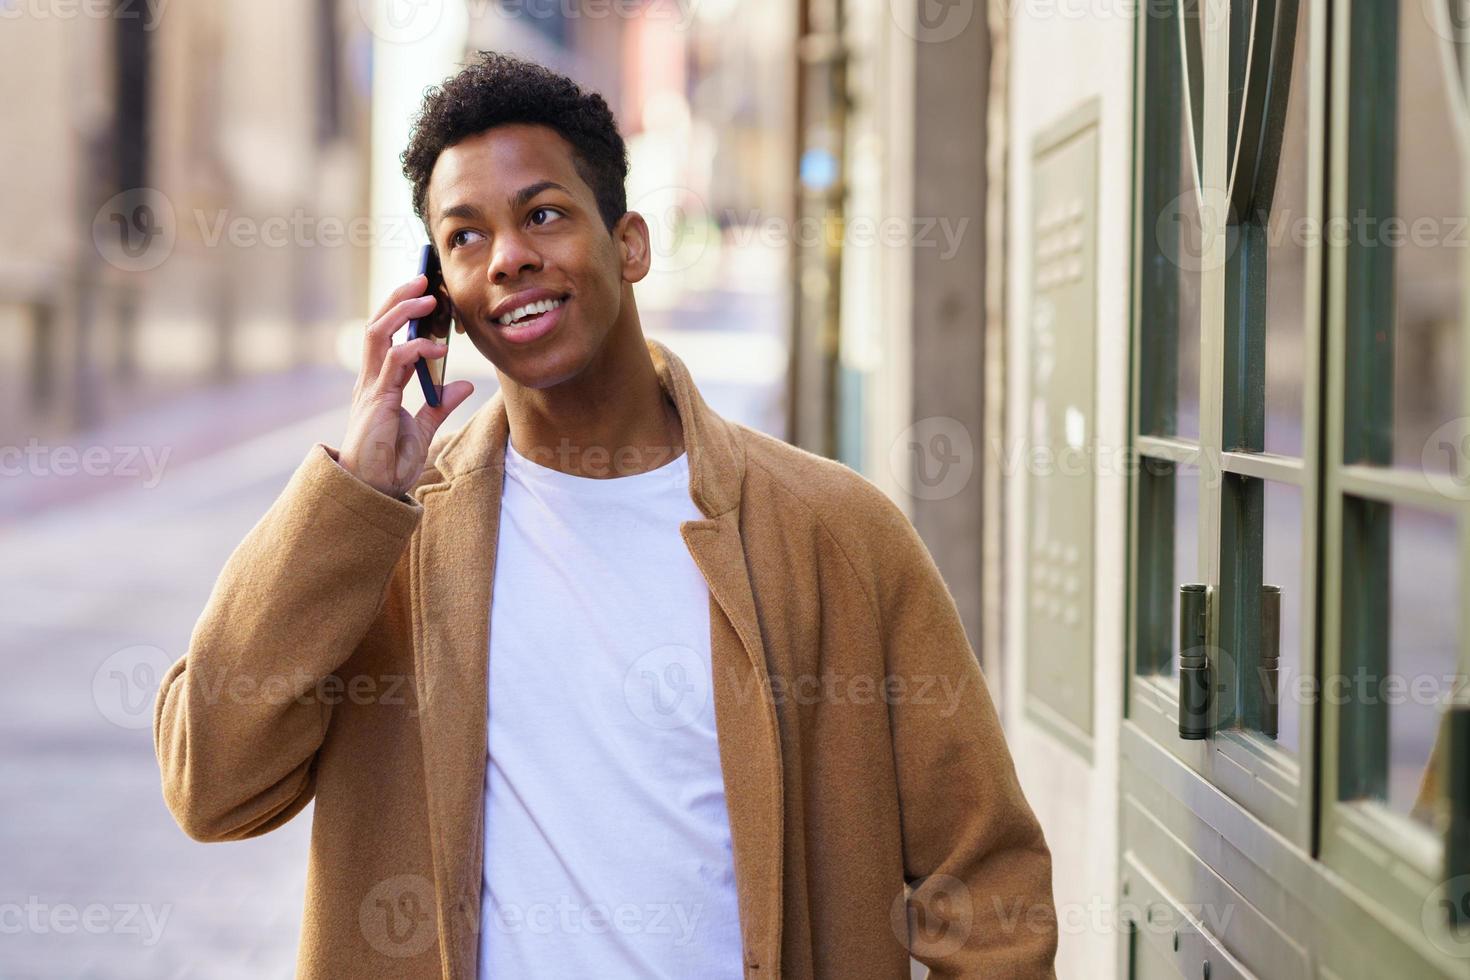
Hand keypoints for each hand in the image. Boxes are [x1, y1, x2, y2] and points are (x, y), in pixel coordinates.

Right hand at [338, 274, 474, 497]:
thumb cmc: (389, 465)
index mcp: (379, 384)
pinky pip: (394, 362)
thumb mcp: (422, 431)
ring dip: (403, 311)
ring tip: (428, 297)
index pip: (386, 336)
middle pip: (377, 325)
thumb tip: (462, 385)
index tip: (426, 294)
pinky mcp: (377, 400)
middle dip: (398, 298)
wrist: (373, 492)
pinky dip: (416, 348)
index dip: (402, 312)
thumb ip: (439, 405)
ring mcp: (370, 388)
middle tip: (423, 278)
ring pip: (379, 334)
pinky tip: (437, 347)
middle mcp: (370, 380)